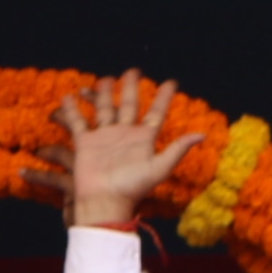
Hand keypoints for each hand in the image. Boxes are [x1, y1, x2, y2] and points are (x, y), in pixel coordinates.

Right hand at [52, 73, 199, 228]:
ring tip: (104, 79)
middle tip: (133, 71)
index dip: (164, 98)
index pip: (156, 113)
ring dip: (104, 94)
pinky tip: (69, 96)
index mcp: (143, 139)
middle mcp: (124, 134)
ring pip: (104, 109)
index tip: (171, 82)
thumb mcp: (159, 168)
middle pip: (129, 105)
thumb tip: (202, 134)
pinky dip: (72, 110)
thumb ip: (178, 149)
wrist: (105, 201)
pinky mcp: (85, 143)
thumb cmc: (132, 187)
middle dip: (131, 88)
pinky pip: (78, 122)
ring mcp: (104, 137)